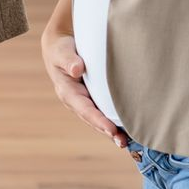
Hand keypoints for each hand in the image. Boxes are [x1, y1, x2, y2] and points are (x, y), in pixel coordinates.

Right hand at [41, 30, 127, 146]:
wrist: (60, 47)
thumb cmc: (61, 49)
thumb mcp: (62, 52)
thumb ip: (69, 60)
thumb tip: (76, 70)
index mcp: (68, 93)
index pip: (85, 110)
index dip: (98, 121)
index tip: (111, 130)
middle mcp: (77, 102)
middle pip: (94, 120)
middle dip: (108, 131)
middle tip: (123, 142)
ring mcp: (85, 102)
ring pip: (100, 119)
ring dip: (112, 131)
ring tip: (127, 142)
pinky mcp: (93, 98)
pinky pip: (104, 111)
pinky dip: (114, 121)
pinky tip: (128, 128)